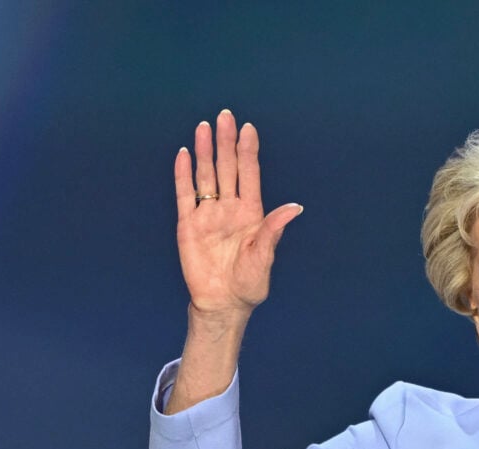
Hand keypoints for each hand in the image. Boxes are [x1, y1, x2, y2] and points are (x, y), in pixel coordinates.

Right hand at [174, 109, 302, 320]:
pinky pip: (185, 195)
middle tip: (224, 116)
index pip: (249, 175)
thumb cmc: (249, 284)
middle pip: (227, 168)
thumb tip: (295, 207)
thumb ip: (274, 230)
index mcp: (252, 213)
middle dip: (226, 142)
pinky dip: (183, 174)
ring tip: (204, 127)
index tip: (248, 128)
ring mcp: (208, 215)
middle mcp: (230, 209)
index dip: (248, 151)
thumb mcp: (264, 257)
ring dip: (205, 151)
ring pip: (206, 176)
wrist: (222, 303)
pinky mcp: (188, 225)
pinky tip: (184, 154)